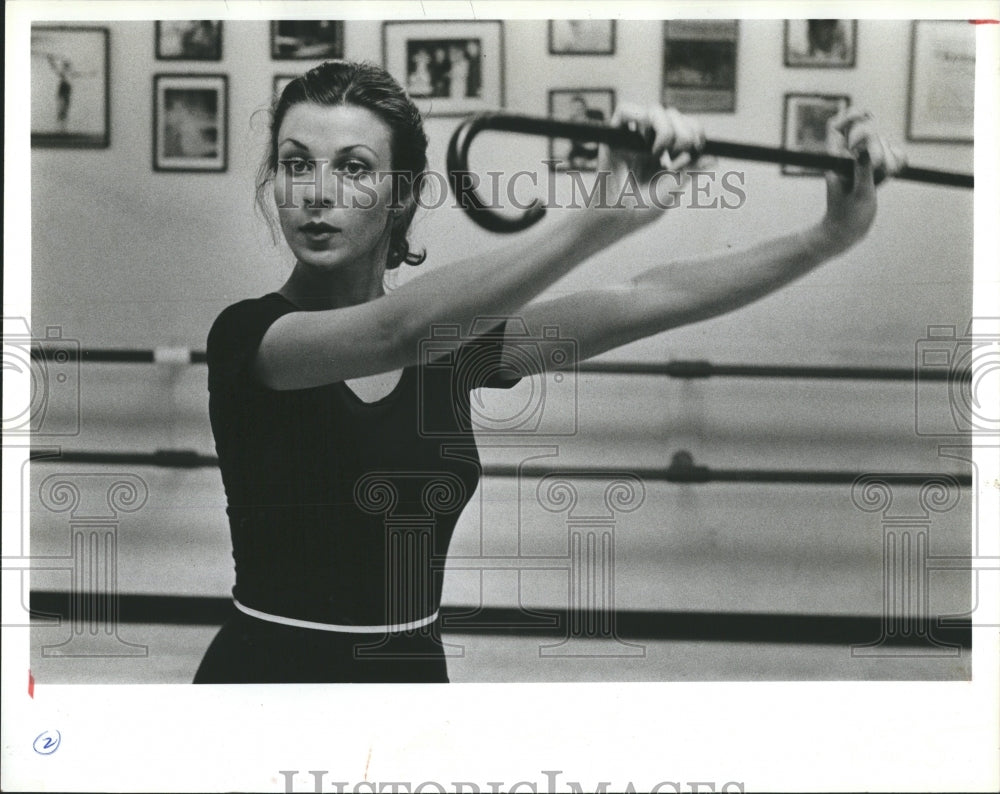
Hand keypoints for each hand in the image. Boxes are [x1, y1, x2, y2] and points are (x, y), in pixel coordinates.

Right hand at [592, 103, 708, 226]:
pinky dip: (638, 117)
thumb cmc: (641, 211)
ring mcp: (632, 138)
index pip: (685, 127)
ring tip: (662, 151)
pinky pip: (625, 110)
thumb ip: (691, 171)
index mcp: (665, 154)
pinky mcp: (614, 136)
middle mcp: (649, 142)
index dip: (695, 129)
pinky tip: (644, 143)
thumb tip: (713, 158)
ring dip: (666, 127)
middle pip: (673, 115)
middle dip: (684, 131)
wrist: (615, 219)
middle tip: (681, 152)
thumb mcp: (672, 190)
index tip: (700, 145)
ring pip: (654, 110)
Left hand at [820, 109, 906, 245]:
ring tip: (886, 175)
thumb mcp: (859, 194)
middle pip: (867, 136)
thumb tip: (864, 147)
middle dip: (880, 146)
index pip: (837, 128)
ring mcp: (859, 166)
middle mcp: (847, 160)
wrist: (844, 234)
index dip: (850, 116)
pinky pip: (886, 159)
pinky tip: (896, 170)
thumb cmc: (847, 217)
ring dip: (888, 156)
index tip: (868, 115)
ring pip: (880, 147)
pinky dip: (894, 162)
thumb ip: (863, 170)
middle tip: (881, 167)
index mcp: (837, 161)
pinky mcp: (869, 174)